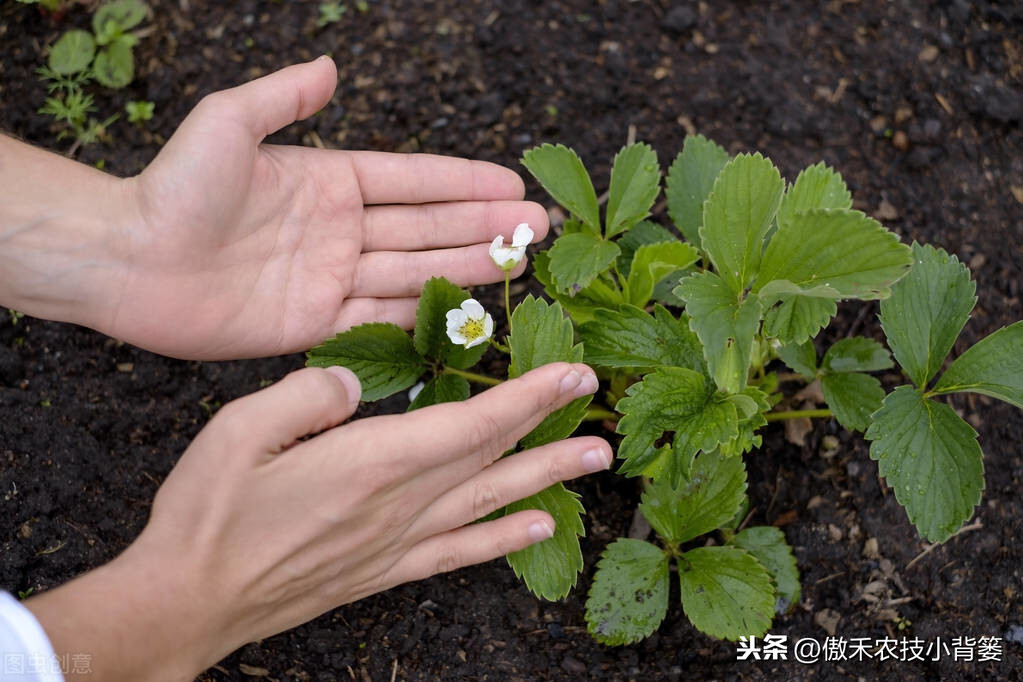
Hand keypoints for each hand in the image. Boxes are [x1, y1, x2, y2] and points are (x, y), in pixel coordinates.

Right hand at [26, 363, 606, 679]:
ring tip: (593, 462)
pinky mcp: (381, 571)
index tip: (571, 374)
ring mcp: (394, 543)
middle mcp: (397, 505)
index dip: (526, 396)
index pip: (470, 423)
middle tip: (596, 405)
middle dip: (547, 425)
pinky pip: (458, 551)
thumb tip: (354, 384)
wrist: (186, 602)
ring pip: (488, 502)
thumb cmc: (207, 514)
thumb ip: (307, 396)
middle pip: (489, 458)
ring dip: (545, 478)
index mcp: (370, 463)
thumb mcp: (238, 431)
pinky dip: (503, 538)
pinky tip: (538, 528)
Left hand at [109, 56, 545, 358]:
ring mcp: (330, 278)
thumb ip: (285, 98)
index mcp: (328, 180)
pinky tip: (464, 307)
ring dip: (467, 267)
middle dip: (484, 226)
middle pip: (427, 228)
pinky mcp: (315, 323)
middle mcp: (338, 230)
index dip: (463, 181)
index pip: (412, 180)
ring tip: (518, 261)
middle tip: (538, 226)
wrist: (128, 261)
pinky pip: (380, 316)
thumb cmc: (172, 187)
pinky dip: (422, 312)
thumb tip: (331, 66)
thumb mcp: (230, 122)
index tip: (511, 181)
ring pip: (415, 272)